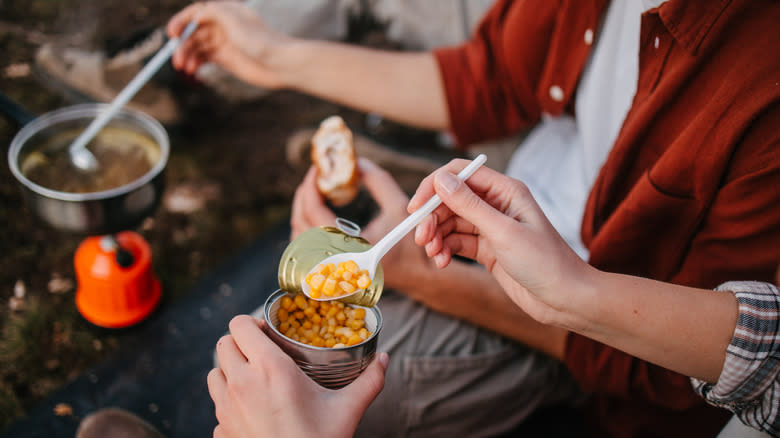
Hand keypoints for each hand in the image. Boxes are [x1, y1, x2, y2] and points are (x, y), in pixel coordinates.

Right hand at [167, 1, 288, 88]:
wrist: (280, 63)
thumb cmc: (261, 40)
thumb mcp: (234, 20)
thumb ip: (212, 12)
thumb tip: (195, 15)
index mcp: (224, 12)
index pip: (196, 13)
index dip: (181, 22)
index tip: (172, 34)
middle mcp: (222, 26)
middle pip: (193, 32)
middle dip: (182, 45)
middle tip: (177, 60)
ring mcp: (223, 43)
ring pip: (197, 47)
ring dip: (187, 56)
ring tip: (184, 68)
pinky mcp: (226, 59)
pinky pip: (204, 59)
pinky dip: (195, 63)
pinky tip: (192, 70)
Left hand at [208, 315, 387, 437]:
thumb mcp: (347, 409)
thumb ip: (368, 381)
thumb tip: (383, 359)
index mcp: (269, 369)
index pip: (240, 324)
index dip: (252, 323)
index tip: (270, 333)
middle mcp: (241, 384)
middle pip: (224, 344)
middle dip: (241, 343)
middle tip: (263, 353)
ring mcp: (226, 409)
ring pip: (214, 374)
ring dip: (230, 371)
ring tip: (253, 379)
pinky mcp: (221, 430)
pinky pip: (217, 406)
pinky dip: (229, 403)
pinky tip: (251, 411)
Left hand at [290, 158, 436, 290]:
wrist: (418, 273)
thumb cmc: (411, 242)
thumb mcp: (398, 205)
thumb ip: (377, 180)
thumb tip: (357, 162)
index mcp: (353, 247)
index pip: (315, 214)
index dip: (310, 188)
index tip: (317, 170)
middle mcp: (338, 261)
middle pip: (300, 225)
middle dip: (302, 197)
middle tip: (314, 178)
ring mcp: (333, 269)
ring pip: (299, 239)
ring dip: (301, 212)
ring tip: (314, 192)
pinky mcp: (333, 270)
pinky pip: (307, 249)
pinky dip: (306, 227)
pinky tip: (317, 212)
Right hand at [409, 159, 594, 324]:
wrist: (565, 299)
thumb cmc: (545, 262)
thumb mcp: (503, 232)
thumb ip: (470, 206)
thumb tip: (441, 180)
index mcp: (505, 190)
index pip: (459, 174)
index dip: (434, 187)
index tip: (416, 208)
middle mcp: (496, 204)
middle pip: (450, 199)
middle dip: (432, 217)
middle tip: (421, 238)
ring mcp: (491, 227)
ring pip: (450, 222)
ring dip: (436, 236)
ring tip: (433, 254)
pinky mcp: (487, 249)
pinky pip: (456, 241)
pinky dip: (445, 249)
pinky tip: (442, 262)